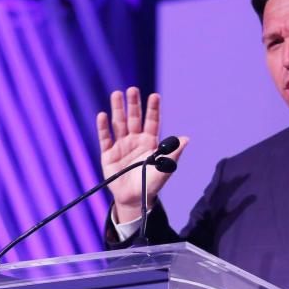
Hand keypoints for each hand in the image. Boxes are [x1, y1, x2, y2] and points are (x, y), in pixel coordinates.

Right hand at [96, 87, 187, 222]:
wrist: (135, 199)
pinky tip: (103, 115)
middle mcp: (135, 139)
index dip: (153, 109)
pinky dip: (103, 127)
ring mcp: (121, 145)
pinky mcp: (108, 154)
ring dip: (118, 109)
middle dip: (134, 104)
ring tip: (117, 94)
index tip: (155, 96)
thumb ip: (173, 154)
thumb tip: (186, 139)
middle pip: (134, 118)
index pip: (152, 121)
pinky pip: (105, 138)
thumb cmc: (152, 183)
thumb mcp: (165, 169)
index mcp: (150, 142)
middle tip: (133, 89)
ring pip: (119, 123)